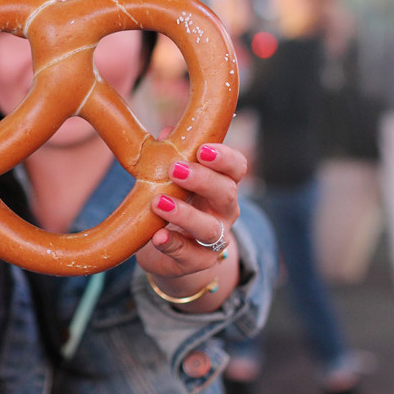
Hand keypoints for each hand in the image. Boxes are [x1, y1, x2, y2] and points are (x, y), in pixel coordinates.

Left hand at [136, 142, 246, 306]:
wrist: (169, 250)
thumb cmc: (175, 203)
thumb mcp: (172, 180)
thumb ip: (172, 155)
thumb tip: (167, 132)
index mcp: (222, 184)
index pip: (236, 168)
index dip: (224, 157)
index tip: (203, 149)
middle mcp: (225, 211)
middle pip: (226, 193)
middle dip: (203, 180)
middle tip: (176, 169)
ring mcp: (215, 239)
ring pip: (209, 228)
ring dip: (185, 214)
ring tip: (159, 203)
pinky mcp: (198, 261)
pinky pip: (189, 255)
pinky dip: (172, 245)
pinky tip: (157, 236)